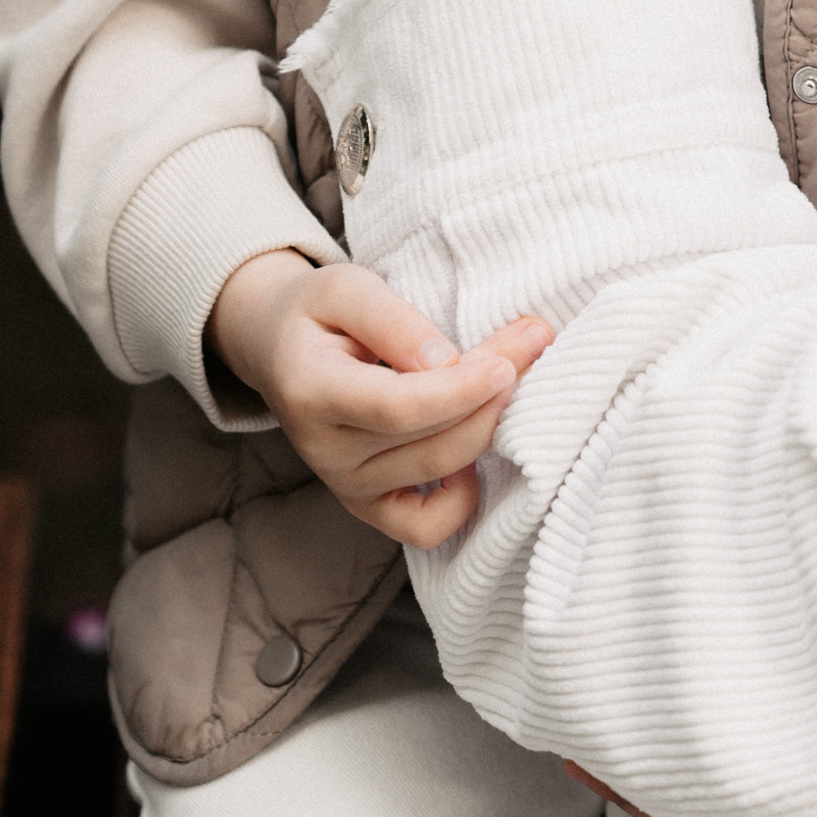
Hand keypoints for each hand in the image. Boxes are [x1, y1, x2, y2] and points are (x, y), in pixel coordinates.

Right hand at [207, 250, 553, 547]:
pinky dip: (464, 496)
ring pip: (442, 473)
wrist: (280, 350)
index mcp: (312, 392)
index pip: (397, 408)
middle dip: (494, 394)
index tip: (510, 361)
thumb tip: (444, 362)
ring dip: (492, 426)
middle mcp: (326, 452)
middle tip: (535, 339)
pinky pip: (428, 527)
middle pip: (431, 440)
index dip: (460, 391)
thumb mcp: (346, 289)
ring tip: (517, 373)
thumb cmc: (319, 314)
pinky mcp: (367, 507)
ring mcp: (347, 487)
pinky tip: (475, 446)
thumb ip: (393, 321)